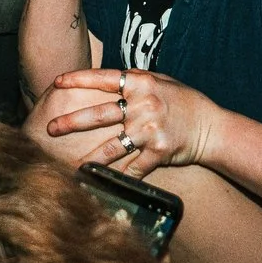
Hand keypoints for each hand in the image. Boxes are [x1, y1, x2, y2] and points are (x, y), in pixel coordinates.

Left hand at [44, 66, 224, 180]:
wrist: (211, 127)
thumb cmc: (185, 102)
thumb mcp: (161, 82)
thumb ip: (135, 81)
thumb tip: (109, 80)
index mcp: (141, 83)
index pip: (104, 78)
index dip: (79, 79)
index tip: (57, 83)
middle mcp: (143, 104)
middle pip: (99, 114)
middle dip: (71, 122)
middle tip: (50, 128)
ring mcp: (150, 129)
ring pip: (111, 146)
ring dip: (89, 157)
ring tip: (69, 164)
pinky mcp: (158, 151)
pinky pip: (133, 167)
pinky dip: (119, 176)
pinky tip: (102, 183)